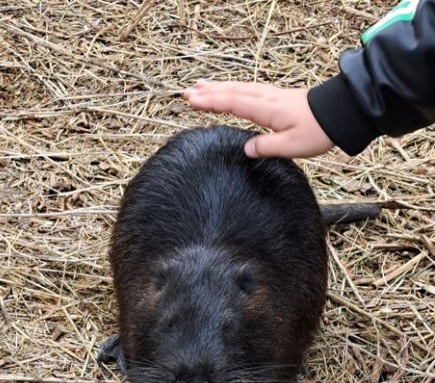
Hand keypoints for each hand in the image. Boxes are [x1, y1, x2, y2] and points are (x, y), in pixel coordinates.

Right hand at [183, 80, 333, 158]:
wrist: (340, 113)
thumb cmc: (317, 131)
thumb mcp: (291, 145)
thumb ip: (266, 147)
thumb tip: (246, 149)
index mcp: (266, 109)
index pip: (233, 103)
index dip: (211, 102)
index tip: (192, 101)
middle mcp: (265, 98)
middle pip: (231, 92)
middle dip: (208, 92)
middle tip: (187, 93)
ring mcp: (270, 96)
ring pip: (239, 88)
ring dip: (218, 88)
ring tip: (201, 87)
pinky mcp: (276, 98)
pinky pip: (248, 90)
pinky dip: (233, 89)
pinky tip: (229, 91)